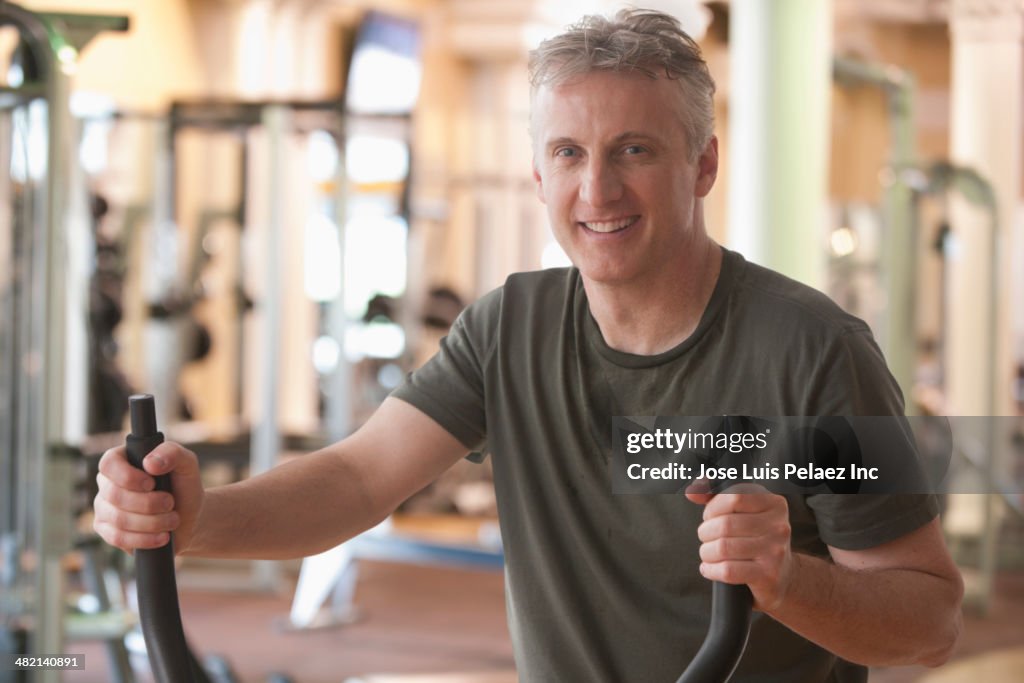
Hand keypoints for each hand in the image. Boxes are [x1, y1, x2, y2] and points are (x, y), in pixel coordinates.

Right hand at [93, 441, 204, 553]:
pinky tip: (162, 537)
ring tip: (173, 520)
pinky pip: (117, 538)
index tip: (152, 484)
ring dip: (152, 522)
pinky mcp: (107, 531)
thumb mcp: (187, 464)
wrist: (190, 519)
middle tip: (170, 503)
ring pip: (118, 519)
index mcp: (122, 460)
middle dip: (149, 503)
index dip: (128, 476)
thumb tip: (149, 463)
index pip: (108, 463)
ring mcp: (104, 508)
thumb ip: (172, 453)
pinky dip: (144, 539)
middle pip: (114, 495)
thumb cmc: (184, 487)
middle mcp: (107, 483)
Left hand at [685, 482, 792, 611]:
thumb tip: (692, 492)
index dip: (713, 508)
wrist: (784, 575)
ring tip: (708, 553)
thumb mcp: (744, 511)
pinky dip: (711, 569)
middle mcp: (779, 526)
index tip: (710, 517)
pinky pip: (728, 571)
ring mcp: (775, 551)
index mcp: (774, 503)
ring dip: (706, 552)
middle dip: (705, 532)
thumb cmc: (757, 538)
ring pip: (723, 548)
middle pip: (725, 524)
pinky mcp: (768, 575)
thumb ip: (716, 496)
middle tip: (706, 537)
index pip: (734, 497)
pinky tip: (709, 568)